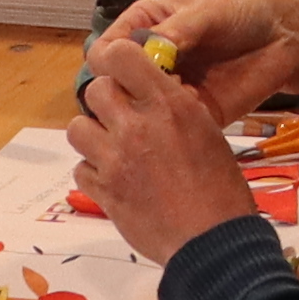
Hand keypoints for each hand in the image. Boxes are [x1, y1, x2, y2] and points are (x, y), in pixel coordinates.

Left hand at [65, 30, 264, 262]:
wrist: (211, 243)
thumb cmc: (222, 190)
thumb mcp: (209, 133)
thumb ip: (177, 109)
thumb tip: (157, 94)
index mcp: (168, 104)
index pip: (122, 56)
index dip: (118, 61)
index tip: (124, 73)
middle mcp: (136, 125)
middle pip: (94, 90)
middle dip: (106, 101)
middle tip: (121, 117)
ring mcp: (114, 160)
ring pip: (76, 128)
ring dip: (92, 136)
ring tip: (112, 149)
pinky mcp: (102, 192)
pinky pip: (80, 169)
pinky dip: (93, 172)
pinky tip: (114, 179)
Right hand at [95, 0, 298, 119]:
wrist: (285, 38)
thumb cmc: (243, 11)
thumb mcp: (210, 11)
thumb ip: (179, 30)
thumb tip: (149, 50)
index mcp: (142, 26)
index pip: (106, 50)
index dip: (109, 64)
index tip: (126, 71)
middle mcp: (147, 61)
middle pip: (113, 86)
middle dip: (124, 93)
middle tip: (149, 92)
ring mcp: (166, 89)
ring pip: (135, 111)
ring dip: (148, 111)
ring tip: (174, 102)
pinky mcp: (187, 113)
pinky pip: (166, 127)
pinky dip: (173, 125)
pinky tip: (190, 114)